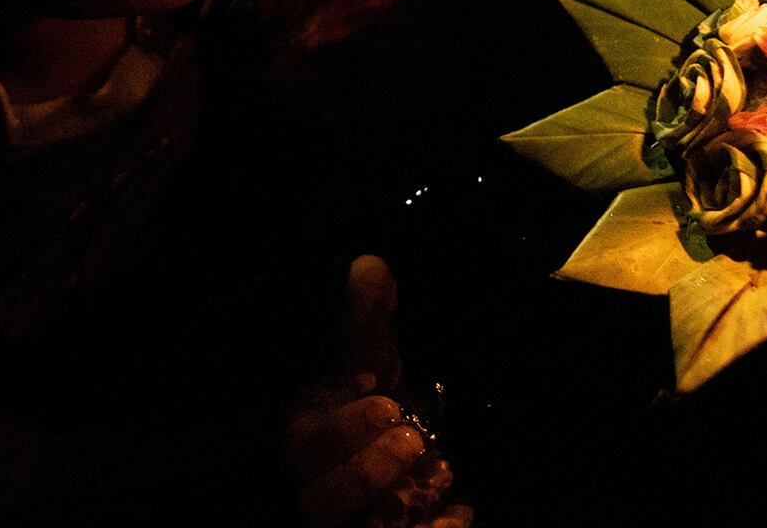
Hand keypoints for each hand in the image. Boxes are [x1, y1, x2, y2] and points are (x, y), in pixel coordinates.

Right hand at [285, 257, 473, 527]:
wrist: (391, 441)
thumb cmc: (367, 394)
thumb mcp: (367, 350)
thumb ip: (364, 312)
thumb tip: (371, 266)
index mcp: (305, 438)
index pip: (307, 447)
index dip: (344, 430)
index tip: (386, 401)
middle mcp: (319, 487)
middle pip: (321, 504)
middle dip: (368, 471)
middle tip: (412, 438)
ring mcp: (354, 521)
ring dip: (400, 505)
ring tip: (439, 472)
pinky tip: (461, 514)